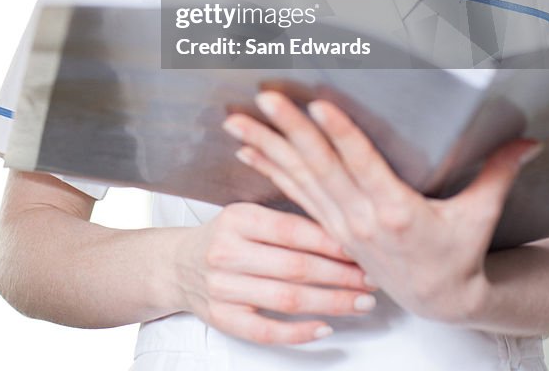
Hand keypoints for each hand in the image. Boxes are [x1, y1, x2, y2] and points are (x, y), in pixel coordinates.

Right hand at [172, 201, 377, 344]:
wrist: (176, 264)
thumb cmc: (224, 237)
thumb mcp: (247, 215)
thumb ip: (286, 218)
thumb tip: (342, 225)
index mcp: (237, 219)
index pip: (292, 231)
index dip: (331, 241)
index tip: (362, 246)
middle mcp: (227, 253)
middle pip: (295, 268)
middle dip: (341, 274)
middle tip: (372, 277)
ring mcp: (223, 289)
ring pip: (287, 300)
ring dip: (331, 303)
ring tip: (361, 301)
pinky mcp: (222, 319)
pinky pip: (267, 332)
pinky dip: (300, 332)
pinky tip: (326, 327)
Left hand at [222, 93, 541, 323]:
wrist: (439, 300)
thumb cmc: (457, 254)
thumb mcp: (480, 214)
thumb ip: (497, 173)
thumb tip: (527, 142)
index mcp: (396, 210)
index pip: (361, 164)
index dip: (339, 133)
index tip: (317, 106)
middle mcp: (361, 217)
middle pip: (320, 166)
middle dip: (290, 130)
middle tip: (267, 99)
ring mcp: (341, 224)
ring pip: (298, 179)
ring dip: (267, 147)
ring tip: (238, 120)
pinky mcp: (331, 227)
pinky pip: (293, 195)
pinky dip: (269, 171)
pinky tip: (248, 151)